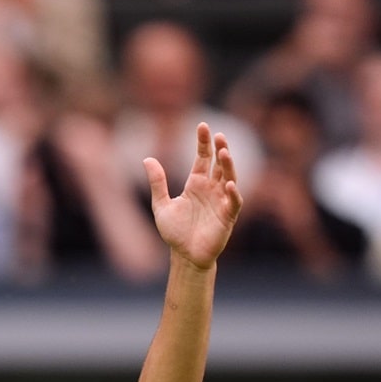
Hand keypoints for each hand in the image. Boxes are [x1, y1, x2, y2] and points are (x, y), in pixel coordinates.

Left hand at [143, 123, 242, 269]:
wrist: (184, 255)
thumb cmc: (175, 231)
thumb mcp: (161, 205)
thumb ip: (157, 182)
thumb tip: (147, 158)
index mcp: (196, 184)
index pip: (202, 158)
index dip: (203, 143)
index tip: (202, 126)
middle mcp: (211, 189)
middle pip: (218, 164)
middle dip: (219, 149)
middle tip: (218, 135)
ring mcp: (221, 202)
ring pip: (229, 178)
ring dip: (229, 166)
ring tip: (225, 152)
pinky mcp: (227, 217)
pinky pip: (233, 202)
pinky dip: (233, 193)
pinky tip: (230, 184)